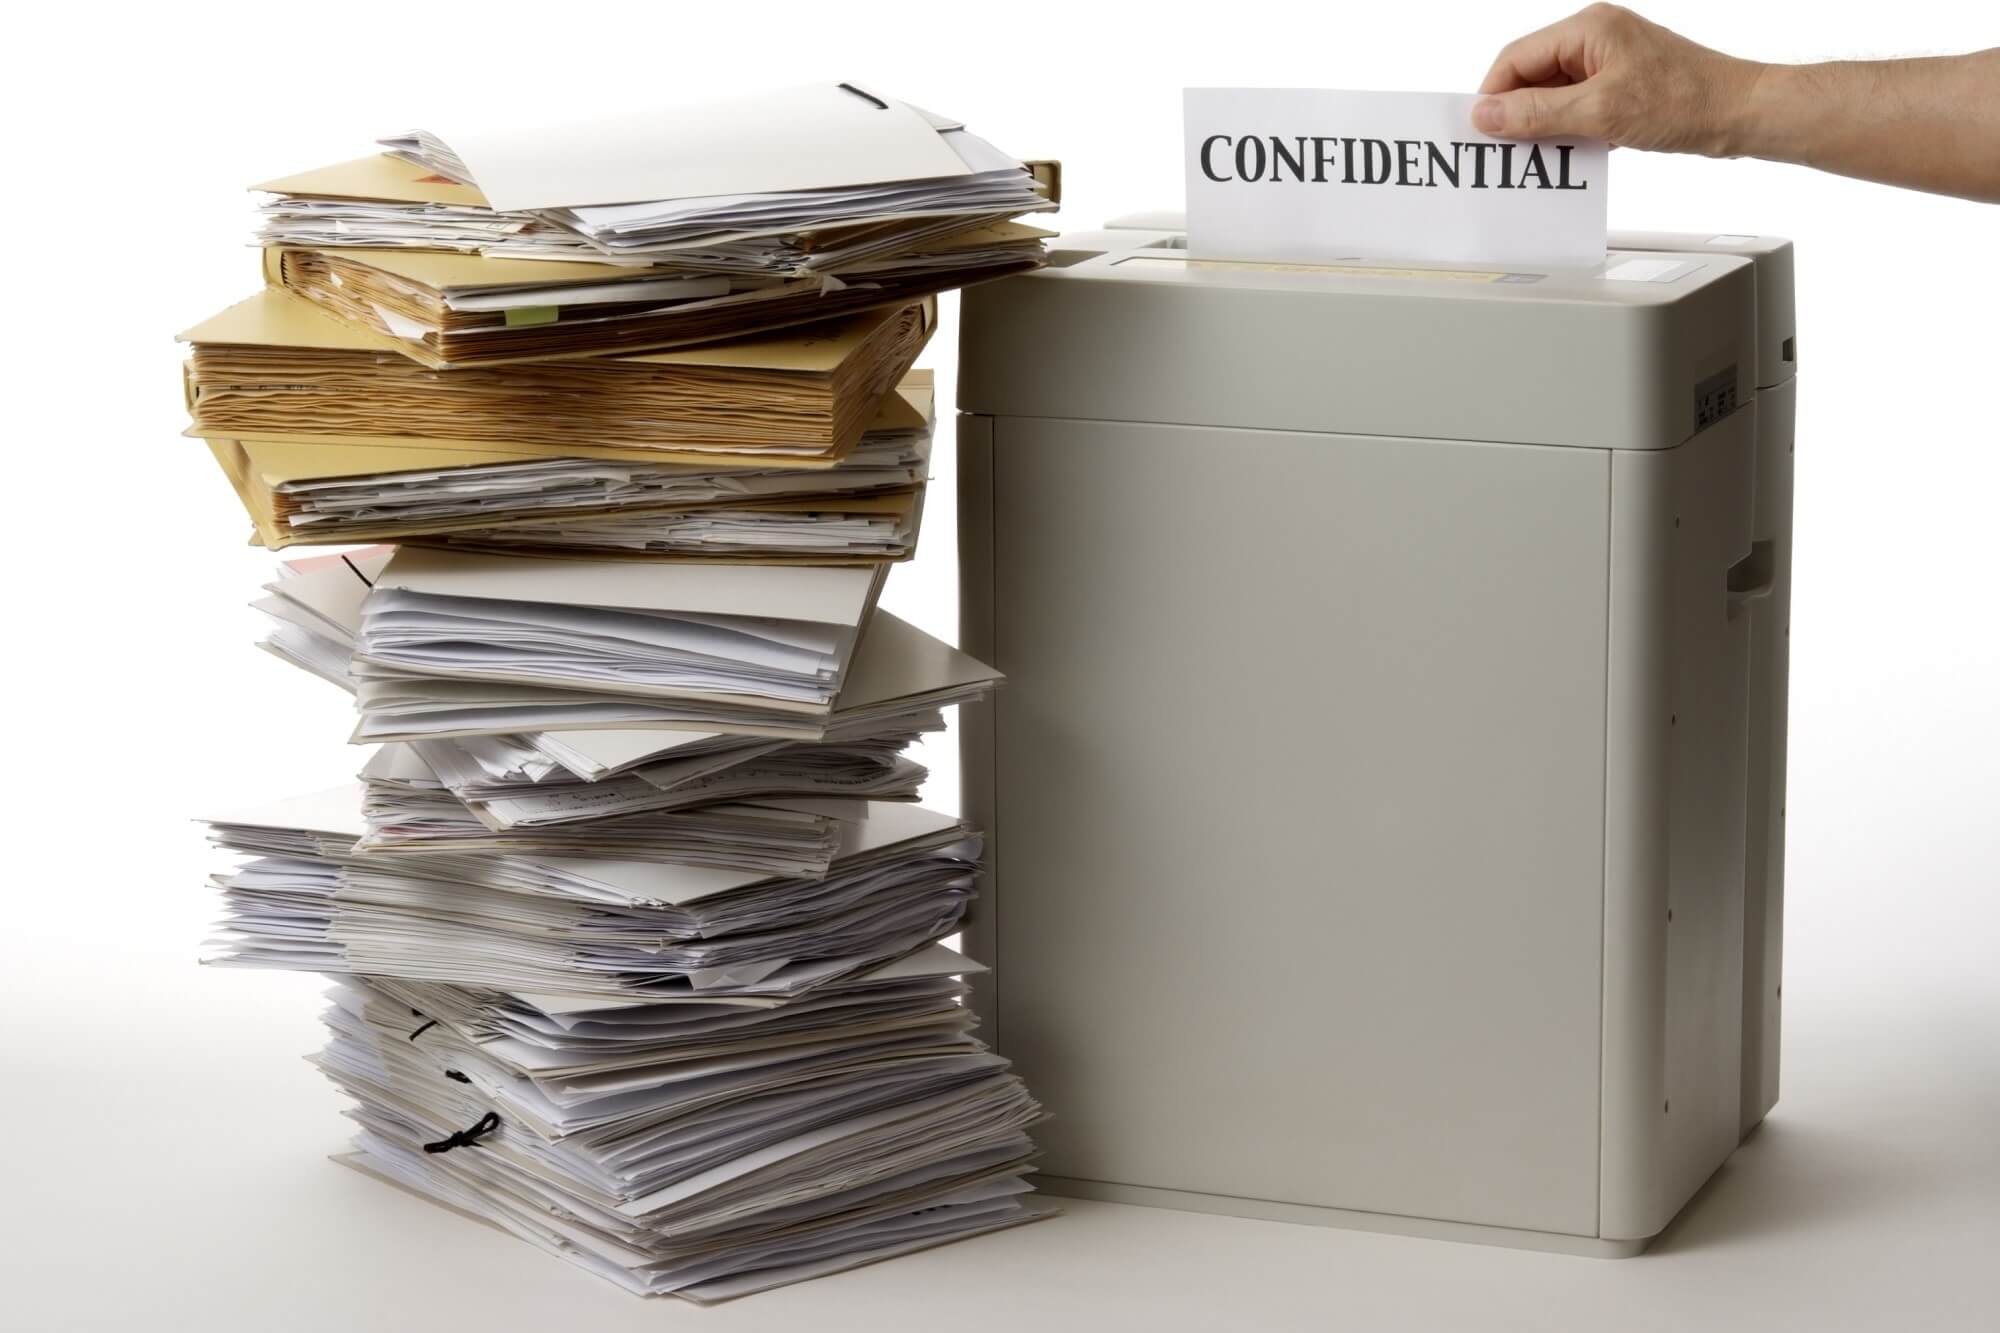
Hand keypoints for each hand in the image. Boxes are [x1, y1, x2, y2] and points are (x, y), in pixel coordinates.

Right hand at [1472, 4, 1763, 155]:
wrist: (1740, 114)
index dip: (1493, 96)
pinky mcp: (1621, 86)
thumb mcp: (1599, 112)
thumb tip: (1487, 113)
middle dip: (1516, 113)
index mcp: (1587, 29)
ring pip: (1553, 95)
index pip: (1516, 58)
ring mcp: (1609, 62)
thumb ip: (1537, 113)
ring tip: (1538, 155)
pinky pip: (1577, 107)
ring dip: (1543, 126)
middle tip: (1505, 149)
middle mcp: (1595, 38)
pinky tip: (1570, 154)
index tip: (1480, 131)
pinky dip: (1568, 130)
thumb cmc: (1686, 101)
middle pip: (1531, 76)